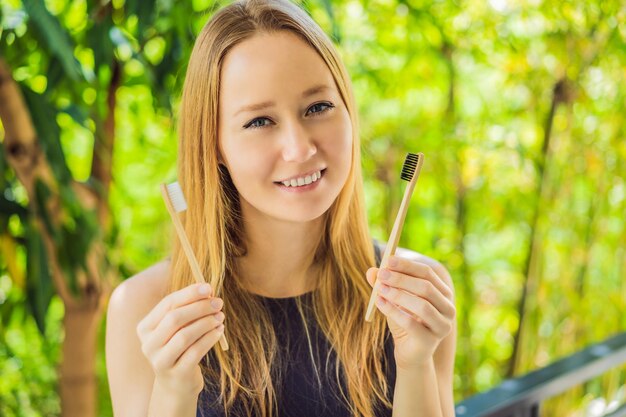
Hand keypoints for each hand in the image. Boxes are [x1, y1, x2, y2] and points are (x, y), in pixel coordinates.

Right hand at [136, 283, 224, 395]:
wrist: (176, 384)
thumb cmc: (180, 348)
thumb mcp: (179, 328)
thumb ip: (188, 309)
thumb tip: (208, 290)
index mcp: (145, 328)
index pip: (167, 304)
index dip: (189, 294)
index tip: (209, 287)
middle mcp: (148, 344)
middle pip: (175, 318)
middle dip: (200, 307)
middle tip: (218, 303)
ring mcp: (160, 361)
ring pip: (185, 336)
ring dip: (206, 323)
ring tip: (220, 317)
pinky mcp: (176, 374)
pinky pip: (195, 352)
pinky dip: (210, 338)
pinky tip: (219, 331)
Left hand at [367, 256, 454, 370]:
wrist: (409, 353)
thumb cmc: (404, 321)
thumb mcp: (393, 299)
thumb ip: (384, 285)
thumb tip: (371, 271)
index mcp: (443, 293)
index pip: (427, 273)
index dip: (408, 266)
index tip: (388, 260)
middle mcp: (448, 308)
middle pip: (426, 287)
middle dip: (401, 279)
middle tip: (382, 274)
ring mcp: (442, 326)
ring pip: (422, 305)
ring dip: (398, 294)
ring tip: (379, 289)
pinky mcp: (430, 341)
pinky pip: (412, 323)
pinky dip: (393, 311)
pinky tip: (379, 303)